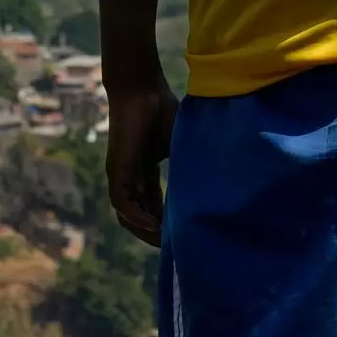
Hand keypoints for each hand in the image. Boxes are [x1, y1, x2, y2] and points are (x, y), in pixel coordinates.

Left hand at [106, 82, 176, 247]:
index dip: (166, 222)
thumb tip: (218, 180)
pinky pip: (123, 204)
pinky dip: (137, 218)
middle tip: (176, 247)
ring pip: (128, 215)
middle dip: (156, 234)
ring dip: (145, 231)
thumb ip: (190, 164)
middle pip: (140, 216)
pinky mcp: (117, 170)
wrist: (142, 89)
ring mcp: (122, 175)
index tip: (183, 235)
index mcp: (145, 172)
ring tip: (166, 242)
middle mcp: (131, 178)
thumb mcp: (180, 145)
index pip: (153, 206)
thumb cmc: (162, 109)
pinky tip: (155, 226)